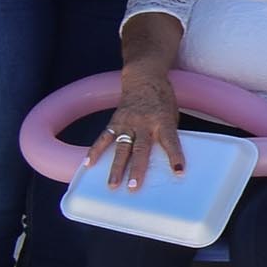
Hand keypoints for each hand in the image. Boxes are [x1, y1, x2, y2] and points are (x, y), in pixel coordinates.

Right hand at [98, 74, 186, 190]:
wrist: (144, 78)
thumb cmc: (162, 99)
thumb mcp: (171, 115)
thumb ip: (166, 134)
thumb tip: (162, 158)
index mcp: (163, 122)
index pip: (171, 141)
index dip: (175, 157)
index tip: (179, 172)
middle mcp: (144, 123)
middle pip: (141, 149)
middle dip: (137, 170)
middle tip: (133, 187)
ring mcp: (127, 123)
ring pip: (120, 148)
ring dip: (116, 168)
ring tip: (112, 185)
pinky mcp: (114, 121)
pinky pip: (103, 138)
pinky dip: (95, 151)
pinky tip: (88, 164)